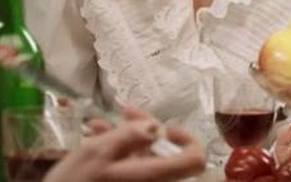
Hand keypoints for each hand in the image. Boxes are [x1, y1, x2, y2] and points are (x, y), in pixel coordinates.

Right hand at [45, 108, 205, 181]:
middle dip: (144, 129)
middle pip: (167, 154)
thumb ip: (128, 136)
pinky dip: (118, 153)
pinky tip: (96, 138)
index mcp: (155, 177)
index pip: (196, 159)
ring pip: (145, 159)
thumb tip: (156, 126)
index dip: (186, 138)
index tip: (163, 127)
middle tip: (123, 114)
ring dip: (126, 138)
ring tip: (99, 125)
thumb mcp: (95, 153)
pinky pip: (131, 169)